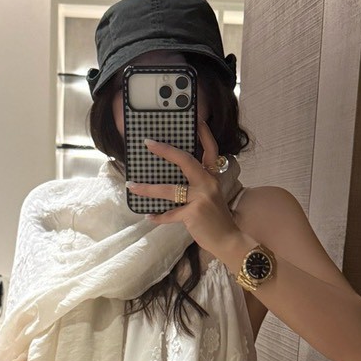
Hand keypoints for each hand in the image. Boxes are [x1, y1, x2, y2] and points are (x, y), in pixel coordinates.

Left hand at [126, 119, 241, 258]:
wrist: (229, 241)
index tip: (196, 120)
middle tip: (148, 143)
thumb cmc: (216, 219)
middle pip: (185, 161)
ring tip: (132, 185)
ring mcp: (202, 198)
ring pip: (169, 189)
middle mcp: (208, 183)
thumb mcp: (210, 196)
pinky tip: (149, 216)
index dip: (203, 134)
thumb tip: (170, 179)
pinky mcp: (194, 213)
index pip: (210, 150)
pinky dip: (158, 216)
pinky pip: (170, 213)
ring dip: (148, 188)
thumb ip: (196, 185)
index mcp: (212, 177)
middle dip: (165, 150)